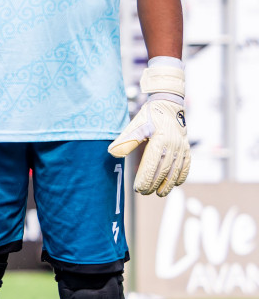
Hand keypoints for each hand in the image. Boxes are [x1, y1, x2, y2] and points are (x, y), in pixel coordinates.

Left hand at [109, 61, 190, 196]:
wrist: (169, 105)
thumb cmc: (149, 116)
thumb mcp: (135, 125)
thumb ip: (126, 140)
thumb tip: (112, 153)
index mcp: (159, 140)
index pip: (152, 164)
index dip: (145, 178)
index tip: (138, 189)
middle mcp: (173, 145)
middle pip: (164, 170)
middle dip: (154, 184)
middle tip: (144, 193)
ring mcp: (181, 147)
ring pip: (176, 170)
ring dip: (168, 184)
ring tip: (159, 193)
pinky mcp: (187, 148)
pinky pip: (186, 165)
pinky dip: (181, 176)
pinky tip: (175, 184)